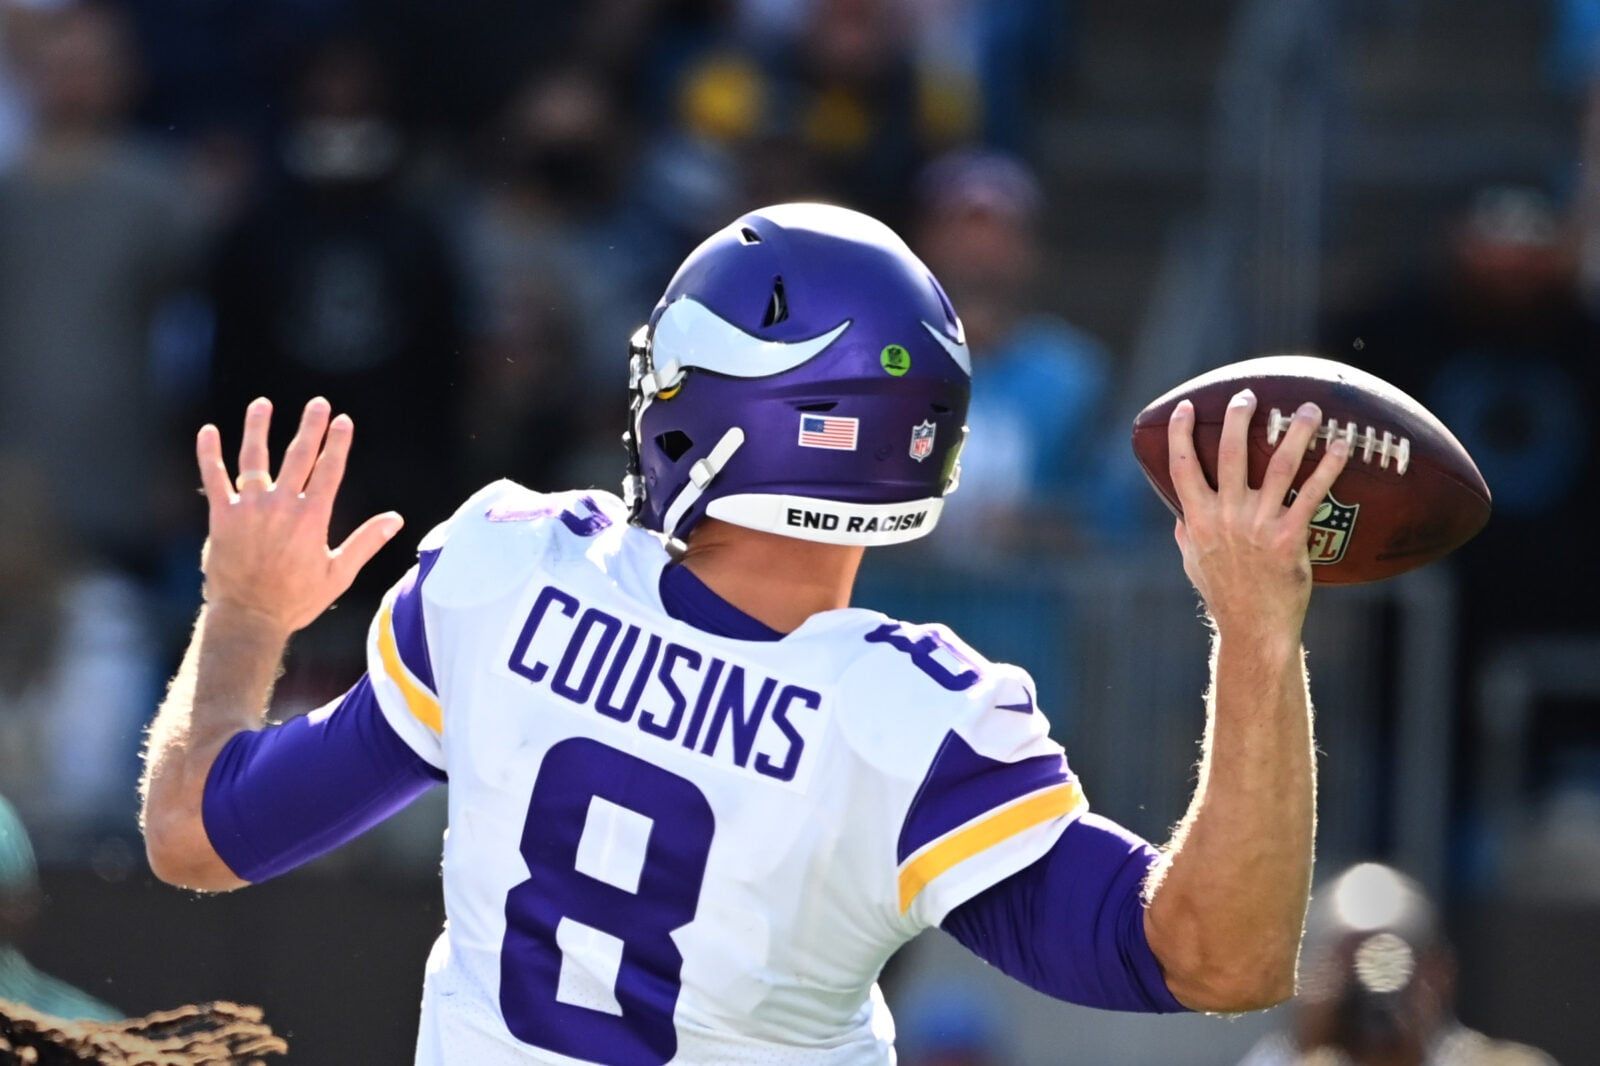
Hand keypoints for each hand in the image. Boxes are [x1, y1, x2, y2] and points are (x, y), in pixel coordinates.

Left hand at [195, 397, 403, 636]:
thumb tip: (395, 519)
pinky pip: (214, 479)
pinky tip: (208, 431)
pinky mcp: (221, 516)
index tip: (344, 421)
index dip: (338, 443)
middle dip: (311, 427)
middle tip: (318, 403)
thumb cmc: (296, 599)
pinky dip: (209, 454)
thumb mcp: (338, 573)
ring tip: (262, 404)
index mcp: (312, 517)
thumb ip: (366, 542)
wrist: (249, 617)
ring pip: (254, 458)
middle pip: (299, 456)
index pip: (330, 470)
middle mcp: (281, 505)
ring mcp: (249, 508)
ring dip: (258, 428)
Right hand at [1168, 389, 1349, 638]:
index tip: (1184, 407)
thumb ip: (1186, 532)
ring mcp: (1258, 525)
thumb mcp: (1193, 562)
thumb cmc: (1224, 595)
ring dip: (1293, 433)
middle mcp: (1225, 516)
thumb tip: (1180, 512)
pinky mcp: (1289, 537)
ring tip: (1308, 409)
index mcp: (1197, 519)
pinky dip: (1327, 467)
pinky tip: (1341, 447)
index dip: (1180, 434)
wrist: (1253, 628)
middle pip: (1228, 454)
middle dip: (1236, 419)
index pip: (1181, 467)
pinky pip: (1311, 494)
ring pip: (1277, 467)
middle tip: (1248, 395)